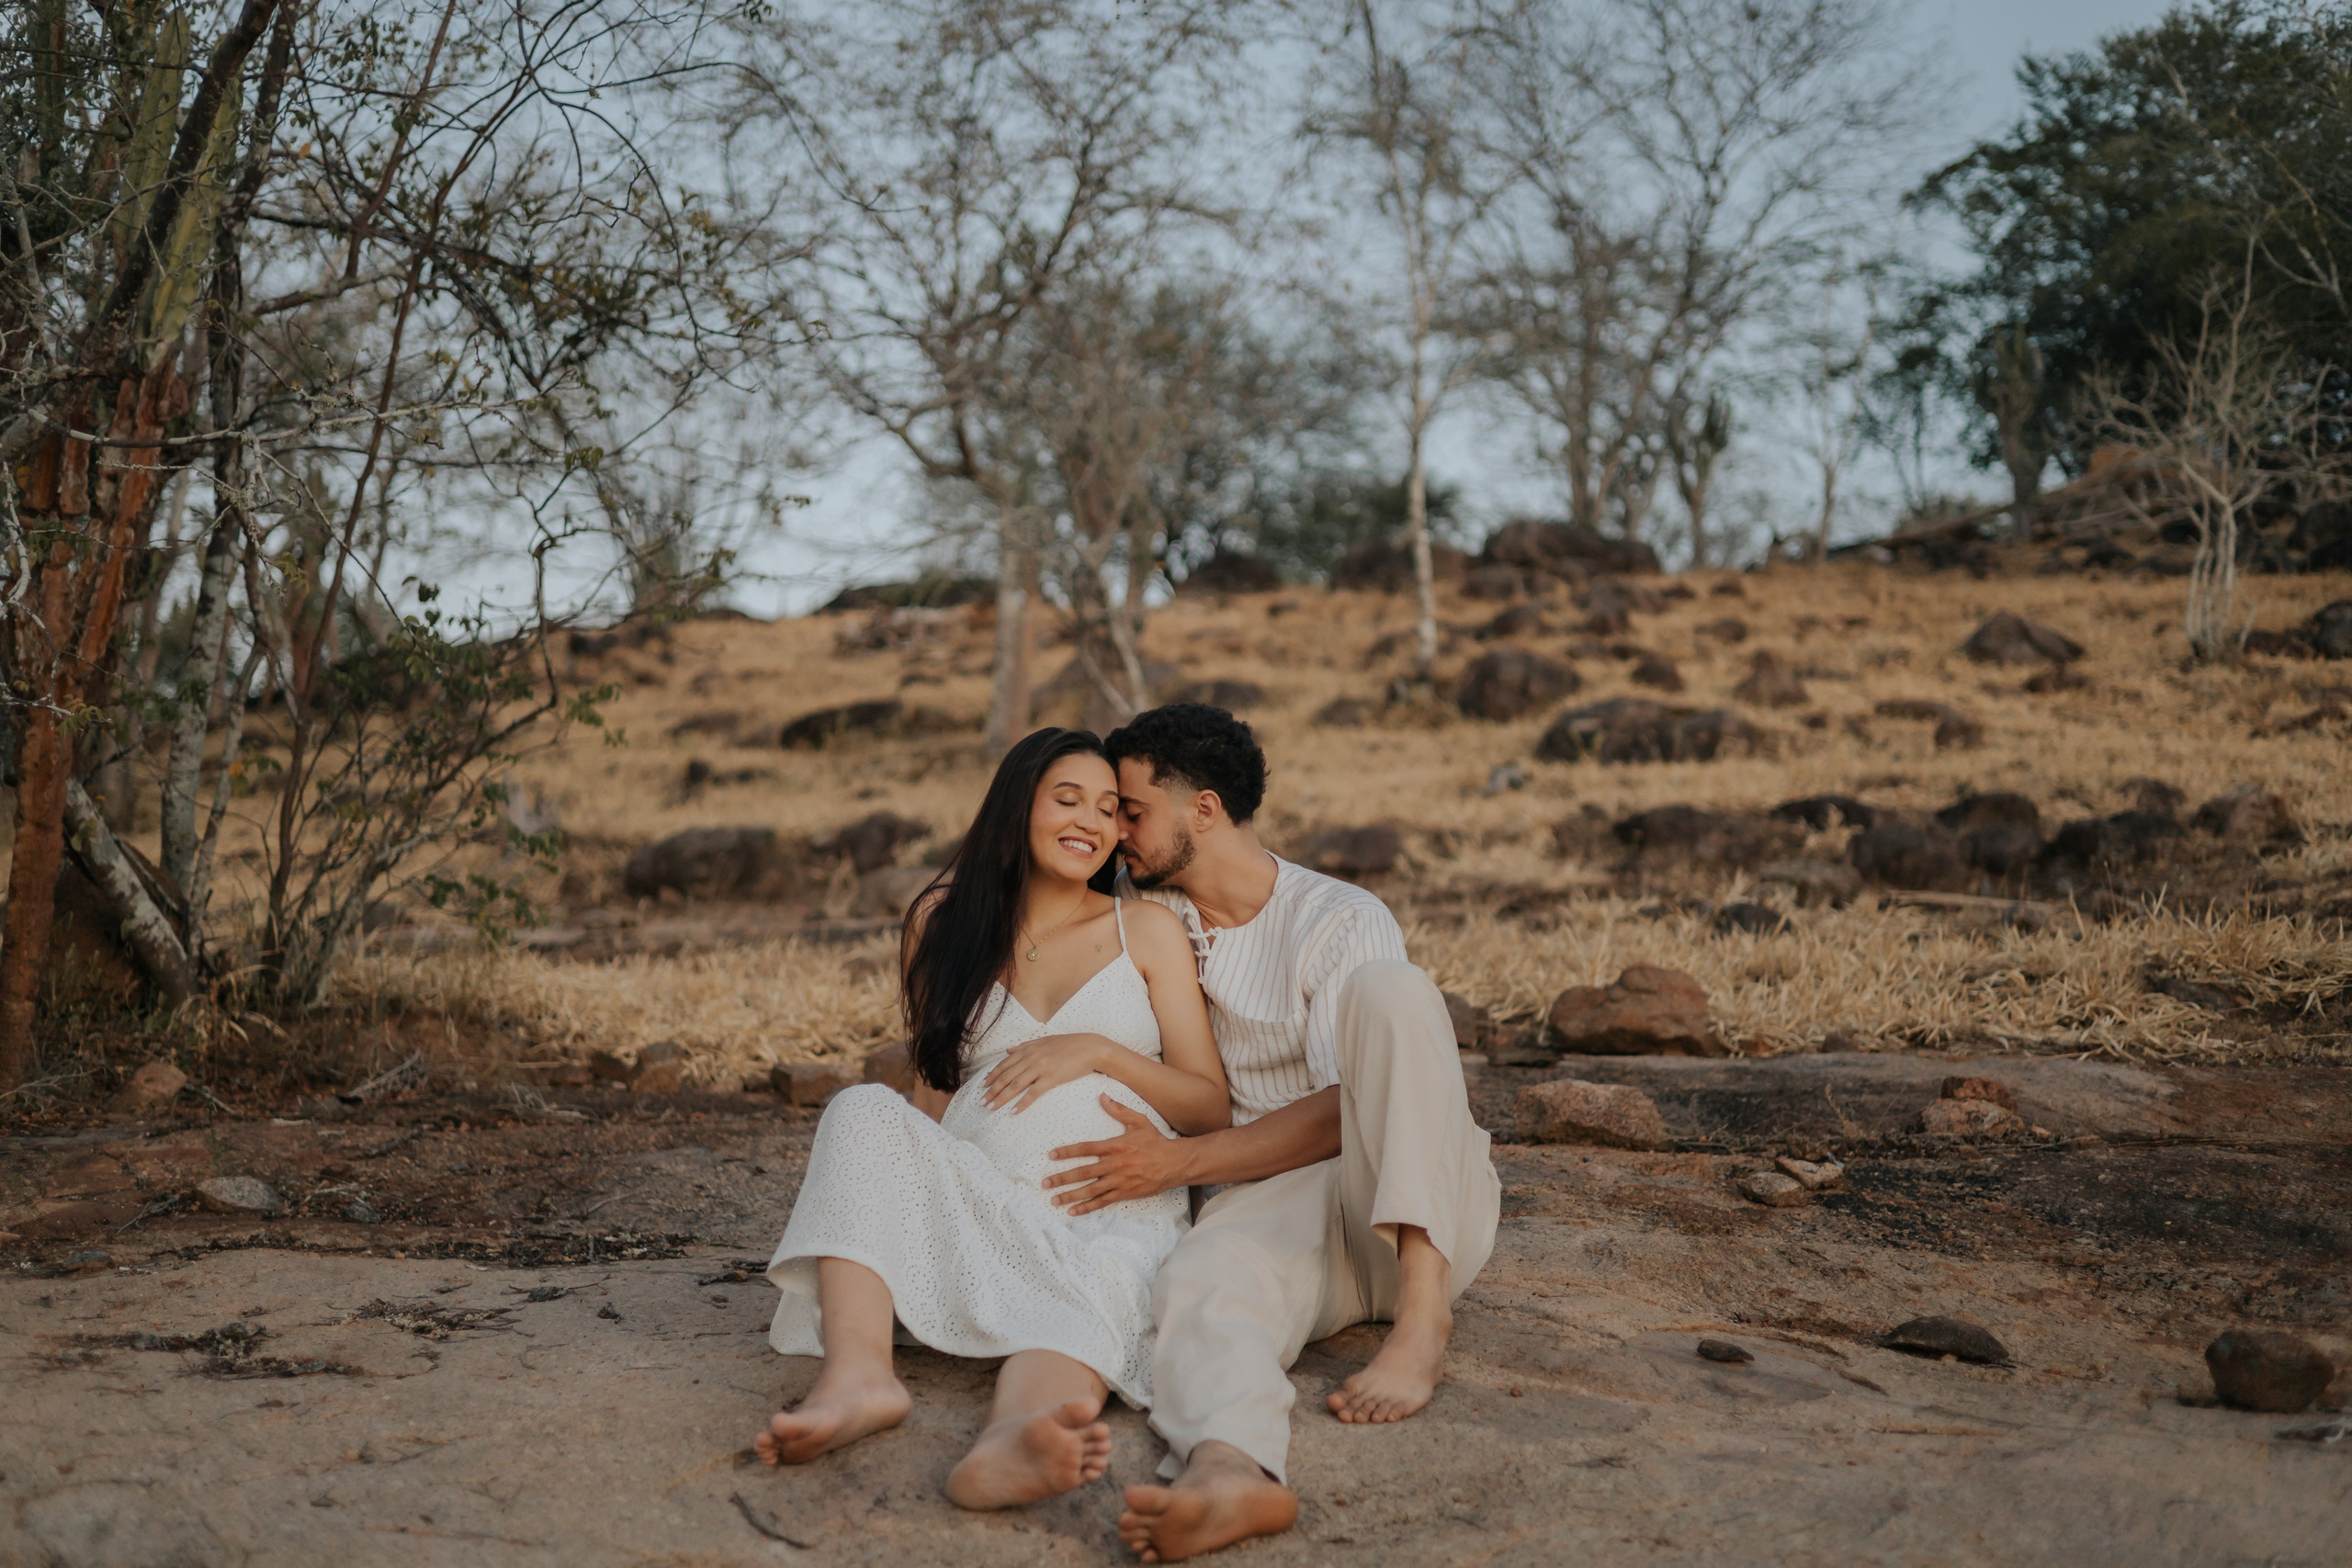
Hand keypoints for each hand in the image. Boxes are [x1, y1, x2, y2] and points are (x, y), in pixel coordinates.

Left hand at [981, 1032, 1106, 1112]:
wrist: (1090, 1048)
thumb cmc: (1069, 1045)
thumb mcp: (1044, 1041)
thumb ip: (1025, 1045)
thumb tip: (1008, 1050)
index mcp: (1028, 1049)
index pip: (1004, 1064)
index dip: (992, 1076)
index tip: (982, 1086)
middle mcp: (1031, 1057)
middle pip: (1006, 1076)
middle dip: (992, 1090)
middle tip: (982, 1102)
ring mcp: (1041, 1068)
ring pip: (1015, 1085)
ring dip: (1001, 1098)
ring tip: (991, 1108)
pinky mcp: (1052, 1078)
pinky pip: (1033, 1093)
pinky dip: (1022, 1103)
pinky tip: (1014, 1111)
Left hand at [1043, 1097, 1188, 1214]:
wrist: (1176, 1163)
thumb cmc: (1156, 1142)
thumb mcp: (1139, 1121)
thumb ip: (1119, 1110)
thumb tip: (1102, 1096)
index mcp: (1117, 1145)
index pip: (1087, 1148)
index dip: (1068, 1152)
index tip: (1051, 1155)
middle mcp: (1116, 1164)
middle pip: (1084, 1172)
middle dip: (1062, 1178)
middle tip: (1045, 1183)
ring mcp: (1120, 1181)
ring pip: (1091, 1190)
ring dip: (1070, 1195)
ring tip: (1054, 1199)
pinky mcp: (1125, 1193)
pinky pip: (1103, 1202)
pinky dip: (1087, 1207)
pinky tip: (1073, 1211)